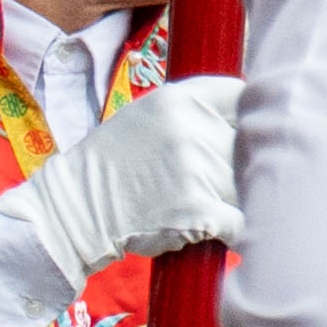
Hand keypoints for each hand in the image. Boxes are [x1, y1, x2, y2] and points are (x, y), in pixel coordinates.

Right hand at [19, 74, 243, 281]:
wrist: (77, 211)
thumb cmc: (115, 165)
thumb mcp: (146, 117)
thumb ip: (194, 110)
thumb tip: (249, 106)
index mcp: (178, 100)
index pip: (241, 96)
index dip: (247, 117)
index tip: (243, 133)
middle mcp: (190, 129)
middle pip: (249, 145)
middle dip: (239, 164)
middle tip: (215, 179)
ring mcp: (197, 170)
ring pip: (246, 184)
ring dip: (234, 198)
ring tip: (204, 203)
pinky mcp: (200, 210)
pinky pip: (241, 221)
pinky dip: (232, 230)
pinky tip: (209, 228)